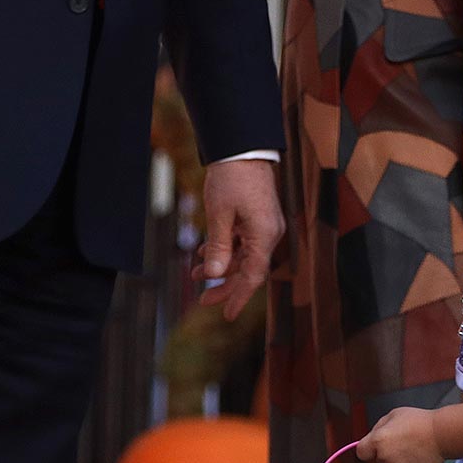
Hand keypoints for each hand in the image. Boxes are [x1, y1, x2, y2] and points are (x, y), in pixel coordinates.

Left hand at [199, 157, 283, 318]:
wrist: (242, 147)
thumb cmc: (232, 178)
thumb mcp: (219, 215)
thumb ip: (218, 247)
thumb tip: (212, 275)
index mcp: (264, 236)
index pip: (254, 276)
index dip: (239, 297)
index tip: (227, 316)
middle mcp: (269, 233)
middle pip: (248, 270)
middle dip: (225, 285)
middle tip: (202, 299)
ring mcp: (264, 225)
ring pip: (243, 256)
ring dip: (220, 265)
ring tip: (193, 273)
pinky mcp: (257, 217)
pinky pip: (242, 241)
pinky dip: (224, 249)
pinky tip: (202, 251)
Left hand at [358, 407, 444, 462]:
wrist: (441, 434)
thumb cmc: (419, 422)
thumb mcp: (394, 414)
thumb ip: (379, 427)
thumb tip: (373, 437)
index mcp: (378, 440)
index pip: (361, 452)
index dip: (368, 448)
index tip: (374, 446)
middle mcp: (385, 457)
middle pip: (378, 459)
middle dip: (386, 452)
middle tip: (401, 441)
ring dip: (398, 460)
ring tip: (413, 447)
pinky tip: (418, 455)